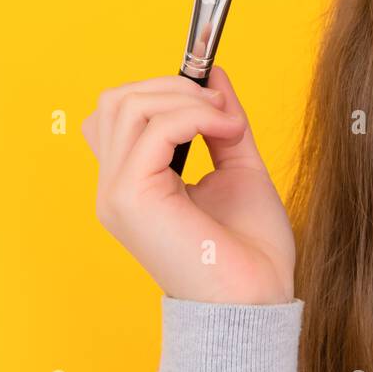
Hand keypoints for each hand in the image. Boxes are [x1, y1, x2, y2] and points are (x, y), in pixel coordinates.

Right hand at [82, 64, 295, 304]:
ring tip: (226, 120)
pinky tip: (228, 131)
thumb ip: (221, 120)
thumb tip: (213, 73)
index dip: (162, 91)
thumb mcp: (238, 165)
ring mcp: (117, 193)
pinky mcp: (129, 198)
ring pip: (127, 105)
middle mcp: (115, 188)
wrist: (257, 298)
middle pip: (115, 101)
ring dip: (186, 98)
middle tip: (220, 106)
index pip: (117, 114)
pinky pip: (152, 128)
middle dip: (172, 86)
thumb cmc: (250, 247)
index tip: (212, 98)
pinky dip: (196, 116)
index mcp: (134, 183)